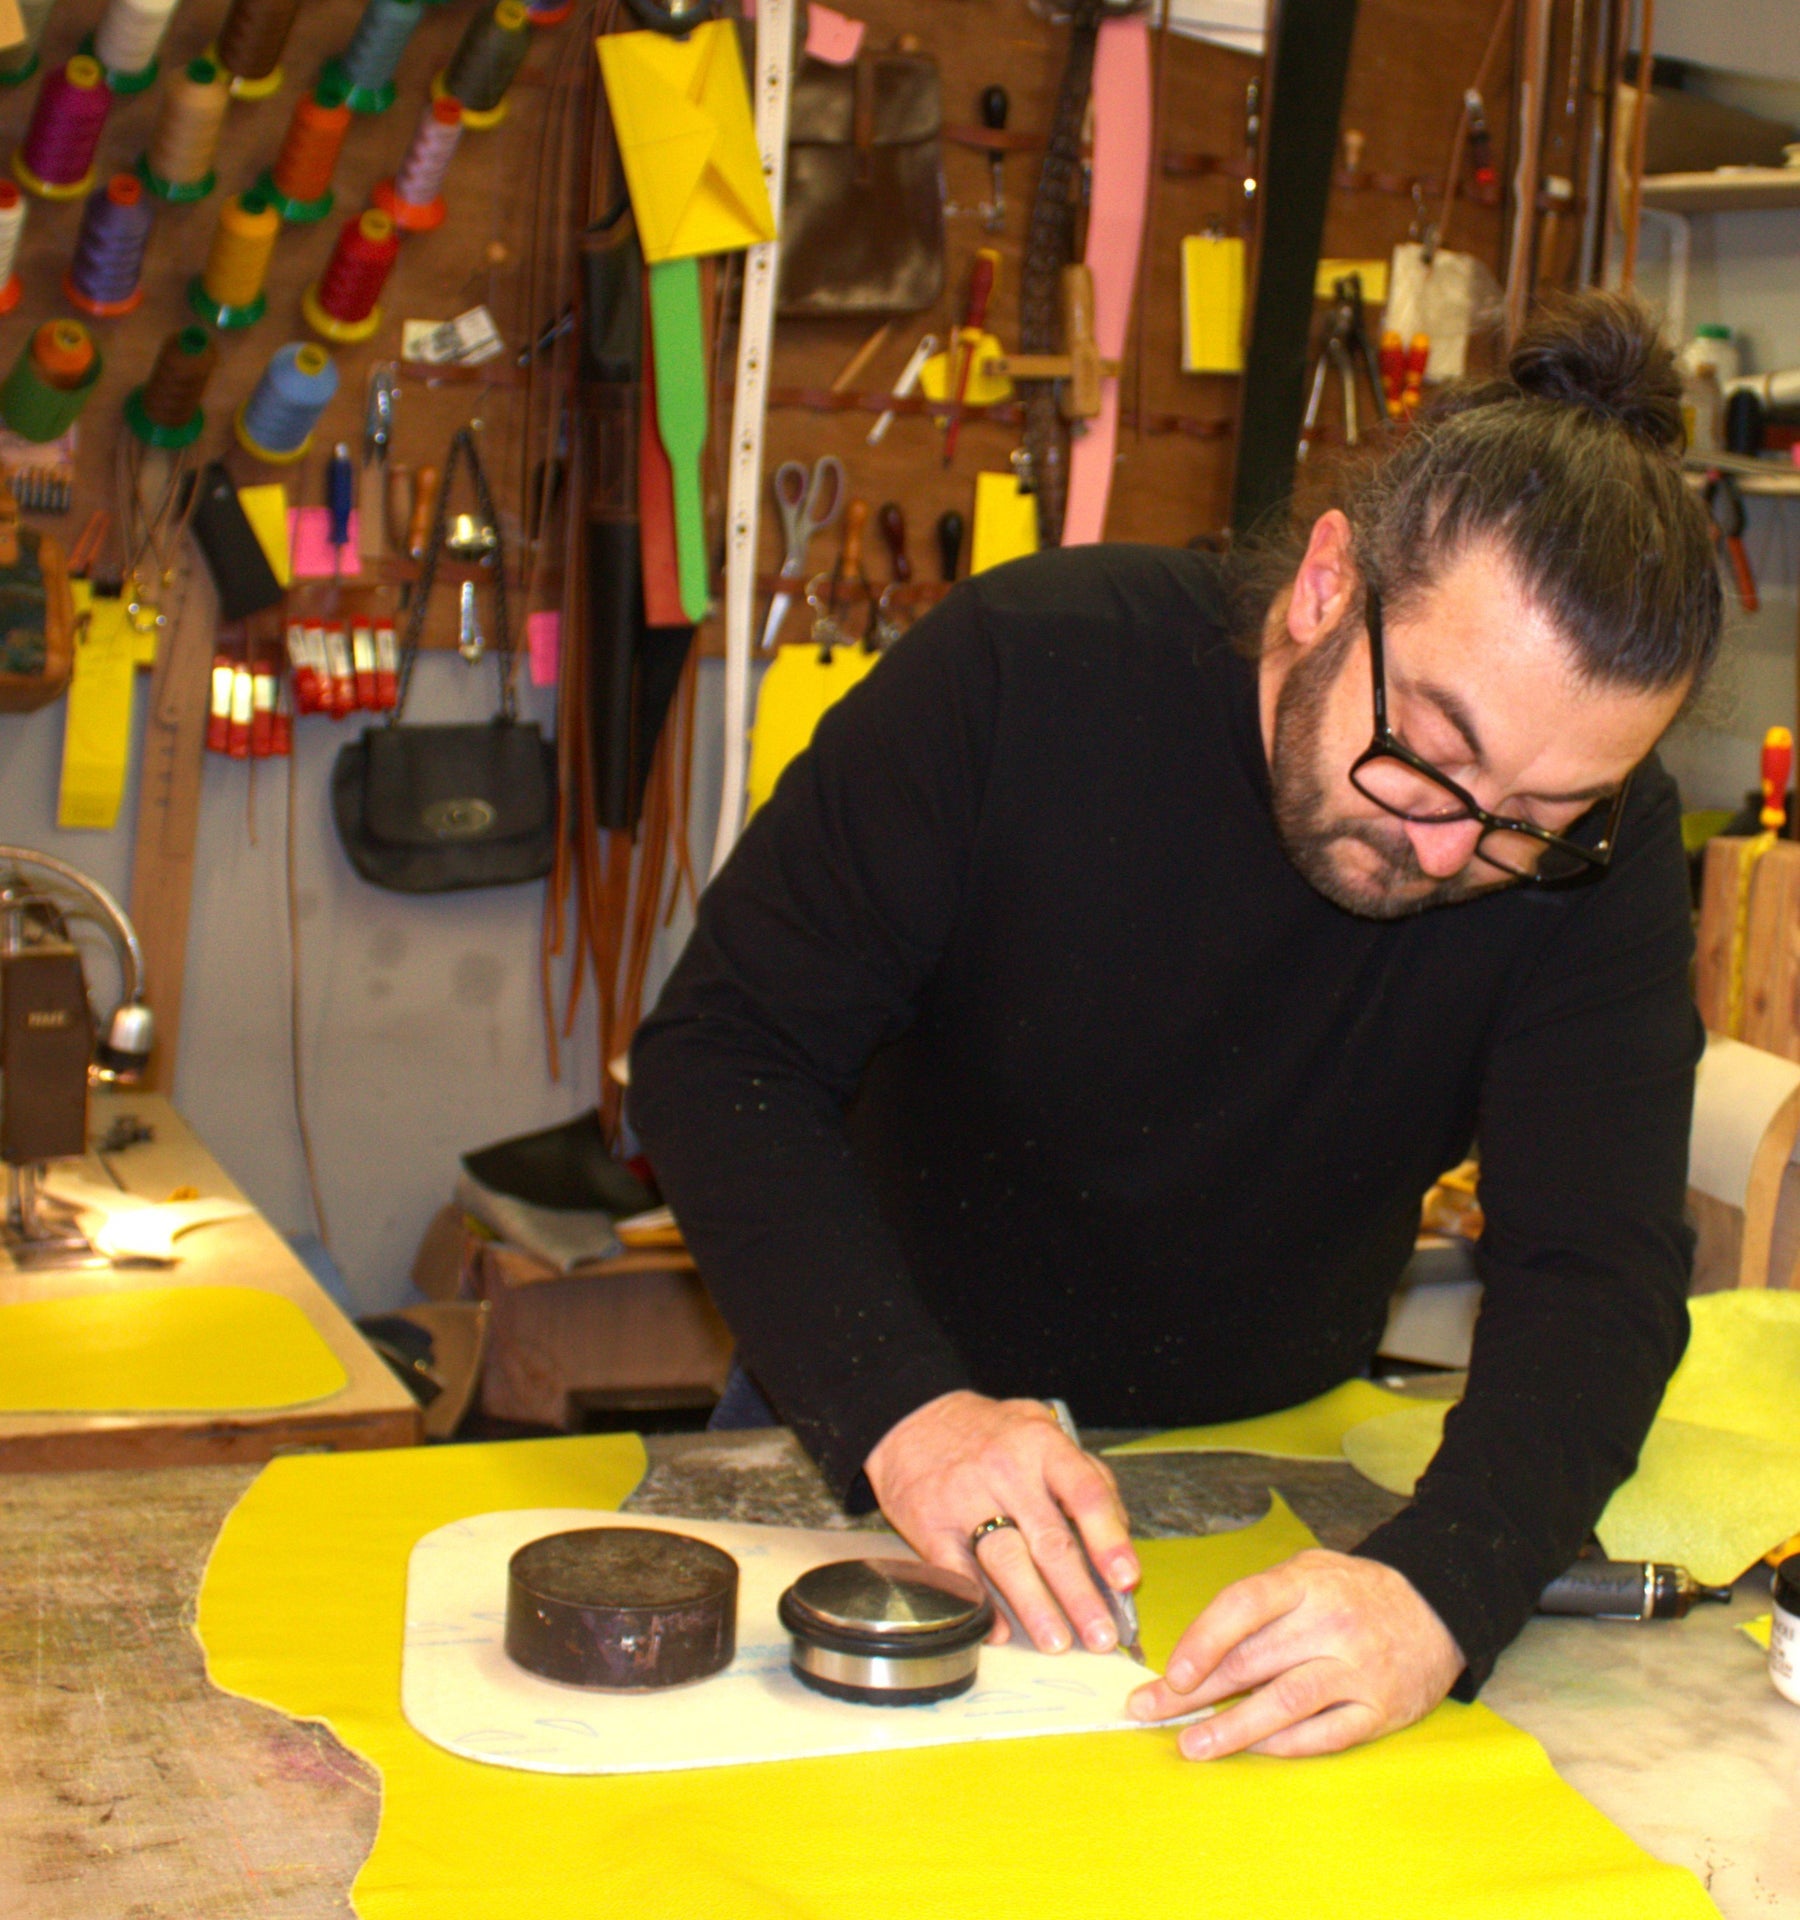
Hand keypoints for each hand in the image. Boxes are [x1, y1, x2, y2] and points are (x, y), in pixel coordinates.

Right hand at [863, 1389, 1137, 1655]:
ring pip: (1007, 1560)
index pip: (1085, 1494)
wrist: (912, 1419)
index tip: (1126, 1579)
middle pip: (1049, 1540)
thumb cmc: (989, 1433)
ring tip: (1058, 1642)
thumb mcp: (1041, 1429)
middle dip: (1079, 1594)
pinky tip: (999, 1630)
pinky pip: (960, 1572)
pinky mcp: (932, 1526)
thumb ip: (1085, 1474)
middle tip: (1101, 1635)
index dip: (1109, 1539)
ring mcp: (966, 1499)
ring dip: (1036, 1607)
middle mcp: (1006, 1472)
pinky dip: (982, 1605)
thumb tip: (1118, 1529)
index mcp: (1042, 1446)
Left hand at [1127, 1548, 1461, 1757]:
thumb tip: (1194, 1650)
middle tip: (1148, 1710)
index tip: (1171, 1672)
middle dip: (1194, 1692)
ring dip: (1232, 1728)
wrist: (1437, 1609)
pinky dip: (1283, 1746)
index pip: (1244, 1605)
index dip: (1203, 1639)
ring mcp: (1358, 1670)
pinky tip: (1249, 1750)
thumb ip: (1258, 1604)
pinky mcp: (1380, 1710)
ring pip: (1286, 1703)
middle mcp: (1332, 1624)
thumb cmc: (1352, 1592)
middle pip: (1254, 1661)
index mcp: (1307, 1582)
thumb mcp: (1307, 1572)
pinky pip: (1323, 1734)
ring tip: (1191, 1744)